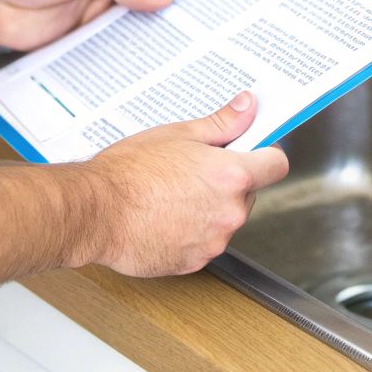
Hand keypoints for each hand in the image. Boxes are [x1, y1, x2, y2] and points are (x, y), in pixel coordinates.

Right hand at [75, 92, 289, 276]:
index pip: (276, 165)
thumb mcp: (178, 134)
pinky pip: (203, 242)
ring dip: (208, 208)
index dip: (265, 154)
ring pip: (224, 219)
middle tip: (193, 170)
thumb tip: (247, 108)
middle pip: (248, 193)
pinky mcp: (195, 262)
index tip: (252, 150)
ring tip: (171, 195)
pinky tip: (164, 218)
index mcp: (232, 175)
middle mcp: (230, 212)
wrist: (95, 211)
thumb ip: (222, 124)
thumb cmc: (129, 172)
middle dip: (228, 182)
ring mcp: (214, 241)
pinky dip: (190, 232)